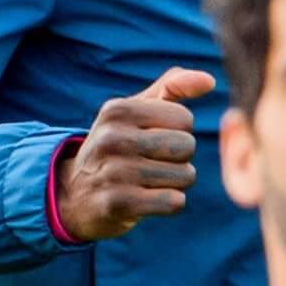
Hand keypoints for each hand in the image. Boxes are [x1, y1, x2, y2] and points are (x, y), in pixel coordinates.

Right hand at [51, 67, 214, 242]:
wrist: (75, 194)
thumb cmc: (117, 145)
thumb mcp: (135, 110)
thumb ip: (173, 87)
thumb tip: (209, 81)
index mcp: (117, 110)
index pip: (184, 118)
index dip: (178, 131)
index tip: (153, 138)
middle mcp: (112, 138)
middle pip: (186, 146)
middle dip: (179, 157)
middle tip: (153, 162)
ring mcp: (113, 172)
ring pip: (185, 175)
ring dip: (175, 182)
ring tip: (149, 181)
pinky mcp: (119, 204)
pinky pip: (174, 201)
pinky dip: (170, 203)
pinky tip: (149, 199)